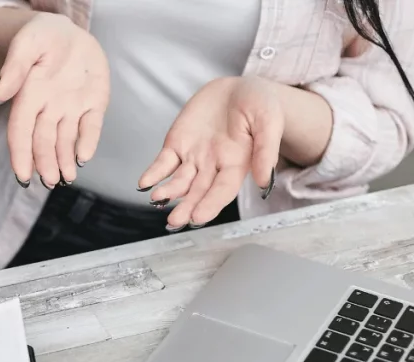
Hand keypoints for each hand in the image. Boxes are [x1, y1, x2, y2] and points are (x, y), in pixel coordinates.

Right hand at [0, 12, 108, 187]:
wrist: (68, 32)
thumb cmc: (43, 36)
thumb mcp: (27, 44)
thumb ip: (14, 69)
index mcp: (29, 95)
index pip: (21, 131)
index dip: (21, 154)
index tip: (22, 175)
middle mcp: (49, 107)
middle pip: (43, 141)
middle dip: (46, 163)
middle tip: (50, 182)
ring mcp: (72, 108)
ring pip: (66, 140)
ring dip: (64, 161)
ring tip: (66, 179)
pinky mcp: (94, 105)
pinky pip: (91, 127)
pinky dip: (88, 142)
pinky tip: (83, 157)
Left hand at [139, 76, 283, 229]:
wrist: (238, 88)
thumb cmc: (259, 104)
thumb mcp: (269, 120)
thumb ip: (266, 150)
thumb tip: (263, 181)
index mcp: (237, 164)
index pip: (223, 190)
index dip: (211, 204)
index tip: (199, 217)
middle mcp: (213, 166)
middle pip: (198, 192)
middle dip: (187, 207)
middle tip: (175, 221)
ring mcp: (193, 157)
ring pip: (179, 181)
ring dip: (168, 192)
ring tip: (158, 198)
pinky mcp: (177, 145)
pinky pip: (163, 163)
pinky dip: (153, 174)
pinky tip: (144, 183)